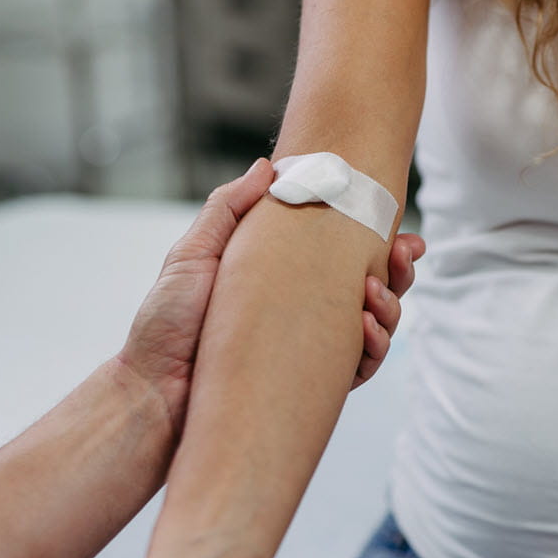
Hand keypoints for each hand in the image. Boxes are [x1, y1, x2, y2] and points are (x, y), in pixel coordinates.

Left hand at [118, 158, 425, 422]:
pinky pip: (358, 368)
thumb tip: (269, 165)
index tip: (399, 227)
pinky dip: (374, 348)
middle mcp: (302, 311)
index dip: (377, 240)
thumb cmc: (165, 323)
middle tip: (403, 254)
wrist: (153, 391)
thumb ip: (229, 207)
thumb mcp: (193, 253)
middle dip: (399, 271)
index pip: (341, 254)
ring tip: (374, 293)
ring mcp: (309, 348)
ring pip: (374, 326)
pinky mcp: (311, 383)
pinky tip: (366, 330)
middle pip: (371, 288)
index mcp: (283, 277)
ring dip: (390, 307)